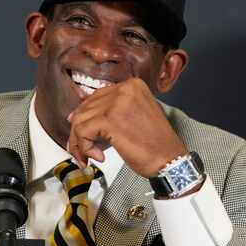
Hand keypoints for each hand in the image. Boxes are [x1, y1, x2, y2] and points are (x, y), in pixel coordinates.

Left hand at [67, 77, 186, 176]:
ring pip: (79, 120)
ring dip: (79, 142)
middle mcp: (124, 89)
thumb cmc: (155, 143)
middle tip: (81, 150)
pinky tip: (98, 156)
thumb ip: (111, 111)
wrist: (170, 159)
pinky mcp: (109, 119)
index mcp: (132, 85)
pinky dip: (84, 147)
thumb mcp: (134, 116)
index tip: (81, 132)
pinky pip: (82, 131)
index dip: (85, 116)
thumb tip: (75, 115)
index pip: (96, 97)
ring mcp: (116, 102)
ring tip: (88, 156)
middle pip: (85, 108)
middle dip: (78, 131)